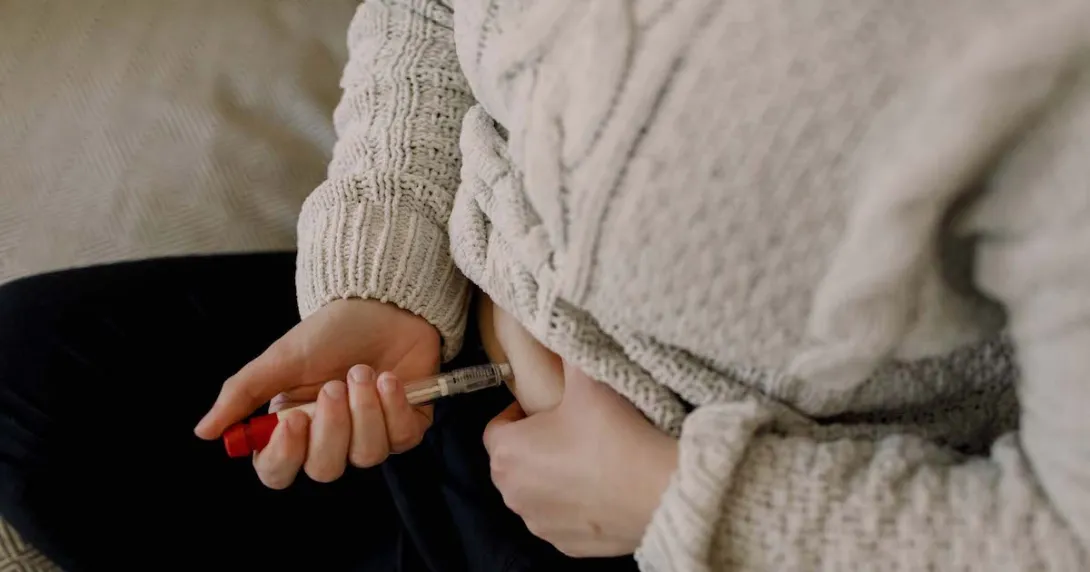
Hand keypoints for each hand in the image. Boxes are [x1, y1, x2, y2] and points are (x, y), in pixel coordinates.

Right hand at [194, 299, 439, 487]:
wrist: (383, 305)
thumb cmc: (330, 332)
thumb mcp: (281, 358)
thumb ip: (242, 393)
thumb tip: (203, 432)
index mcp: (293, 427)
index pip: (277, 470)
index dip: (284, 456)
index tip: (293, 422)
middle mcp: (331, 438)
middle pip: (325, 469)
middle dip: (332, 428)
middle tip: (333, 386)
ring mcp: (371, 434)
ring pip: (367, 455)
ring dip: (366, 410)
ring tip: (363, 372)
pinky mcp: (406, 426)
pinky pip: (402, 438)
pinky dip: (395, 406)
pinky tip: (390, 379)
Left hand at [483, 361, 678, 557]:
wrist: (662, 491)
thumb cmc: (616, 434)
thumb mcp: (587, 377)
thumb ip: (565, 348)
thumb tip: (556, 322)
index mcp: (507, 454)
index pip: (497, 427)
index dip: (520, 412)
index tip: (548, 405)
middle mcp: (514, 495)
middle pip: (515, 461)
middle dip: (536, 444)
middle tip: (573, 427)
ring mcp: (541, 525)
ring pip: (538, 492)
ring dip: (554, 476)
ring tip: (593, 456)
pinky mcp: (568, 546)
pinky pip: (563, 519)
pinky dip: (576, 505)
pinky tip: (604, 487)